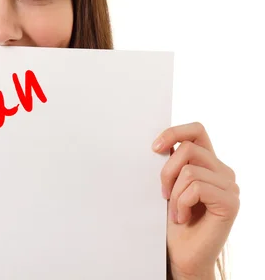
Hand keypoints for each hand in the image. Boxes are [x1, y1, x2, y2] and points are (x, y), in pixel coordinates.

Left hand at [153, 122, 239, 279]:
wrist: (183, 254)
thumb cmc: (174, 220)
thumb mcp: (169, 185)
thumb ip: (172, 163)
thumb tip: (158, 144)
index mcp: (209, 163)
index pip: (196, 130)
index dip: (174, 132)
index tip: (154, 148)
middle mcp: (223, 171)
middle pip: (188, 148)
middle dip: (166, 171)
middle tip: (163, 193)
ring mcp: (230, 187)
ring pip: (189, 170)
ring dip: (174, 194)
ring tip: (175, 212)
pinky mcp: (230, 203)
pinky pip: (197, 188)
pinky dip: (181, 204)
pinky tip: (183, 218)